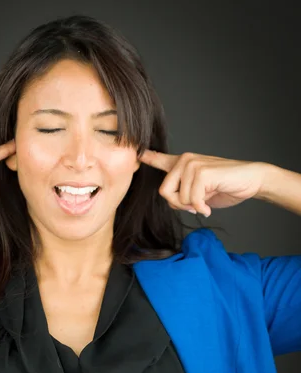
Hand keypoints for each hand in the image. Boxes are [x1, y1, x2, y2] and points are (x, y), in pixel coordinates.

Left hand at [139, 150, 267, 216]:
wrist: (250, 181)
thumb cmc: (224, 187)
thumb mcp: (197, 193)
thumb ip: (181, 194)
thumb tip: (171, 200)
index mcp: (182, 164)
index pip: (160, 159)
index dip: (147, 157)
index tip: (135, 152)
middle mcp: (184, 160)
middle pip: (164, 192)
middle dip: (179, 204)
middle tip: (196, 203)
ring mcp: (192, 164)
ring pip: (179, 198)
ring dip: (193, 206)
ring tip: (207, 198)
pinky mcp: (202, 172)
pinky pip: (192, 199)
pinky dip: (201, 207)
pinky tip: (210, 204)